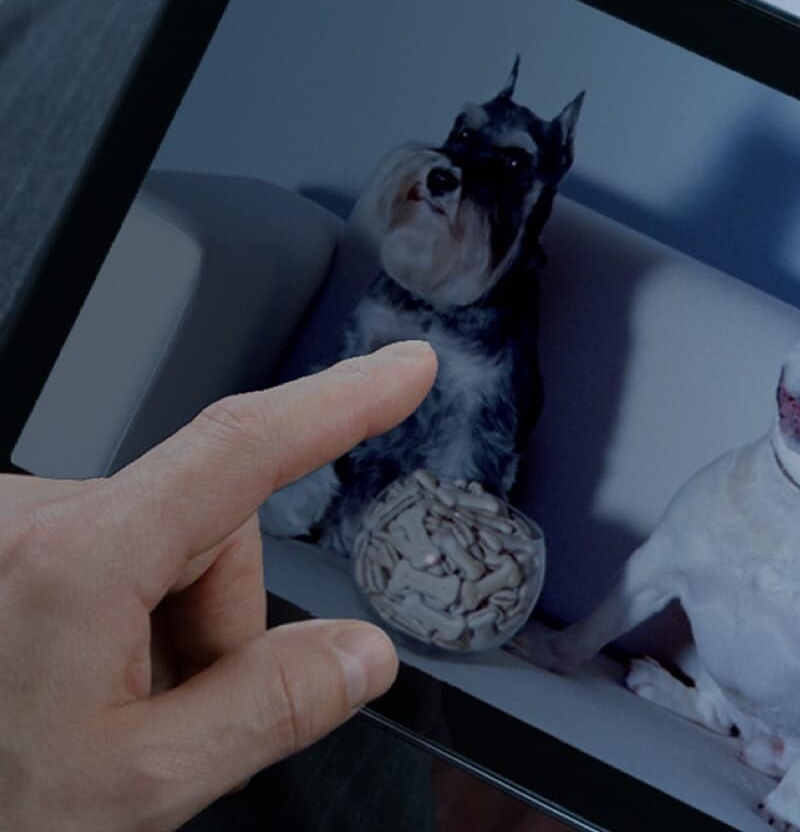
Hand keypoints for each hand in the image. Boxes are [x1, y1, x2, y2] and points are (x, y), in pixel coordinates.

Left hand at [0, 341, 436, 831]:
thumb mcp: (141, 783)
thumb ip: (270, 709)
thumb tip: (361, 654)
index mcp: (76, 563)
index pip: (242, 448)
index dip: (340, 401)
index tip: (404, 371)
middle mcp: (34, 516)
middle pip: (214, 525)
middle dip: (222, 617)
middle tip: (176, 710)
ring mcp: (13, 523)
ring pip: (166, 542)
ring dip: (172, 620)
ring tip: (115, 705)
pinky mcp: (7, 537)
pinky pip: (115, 549)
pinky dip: (127, 610)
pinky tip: (83, 679)